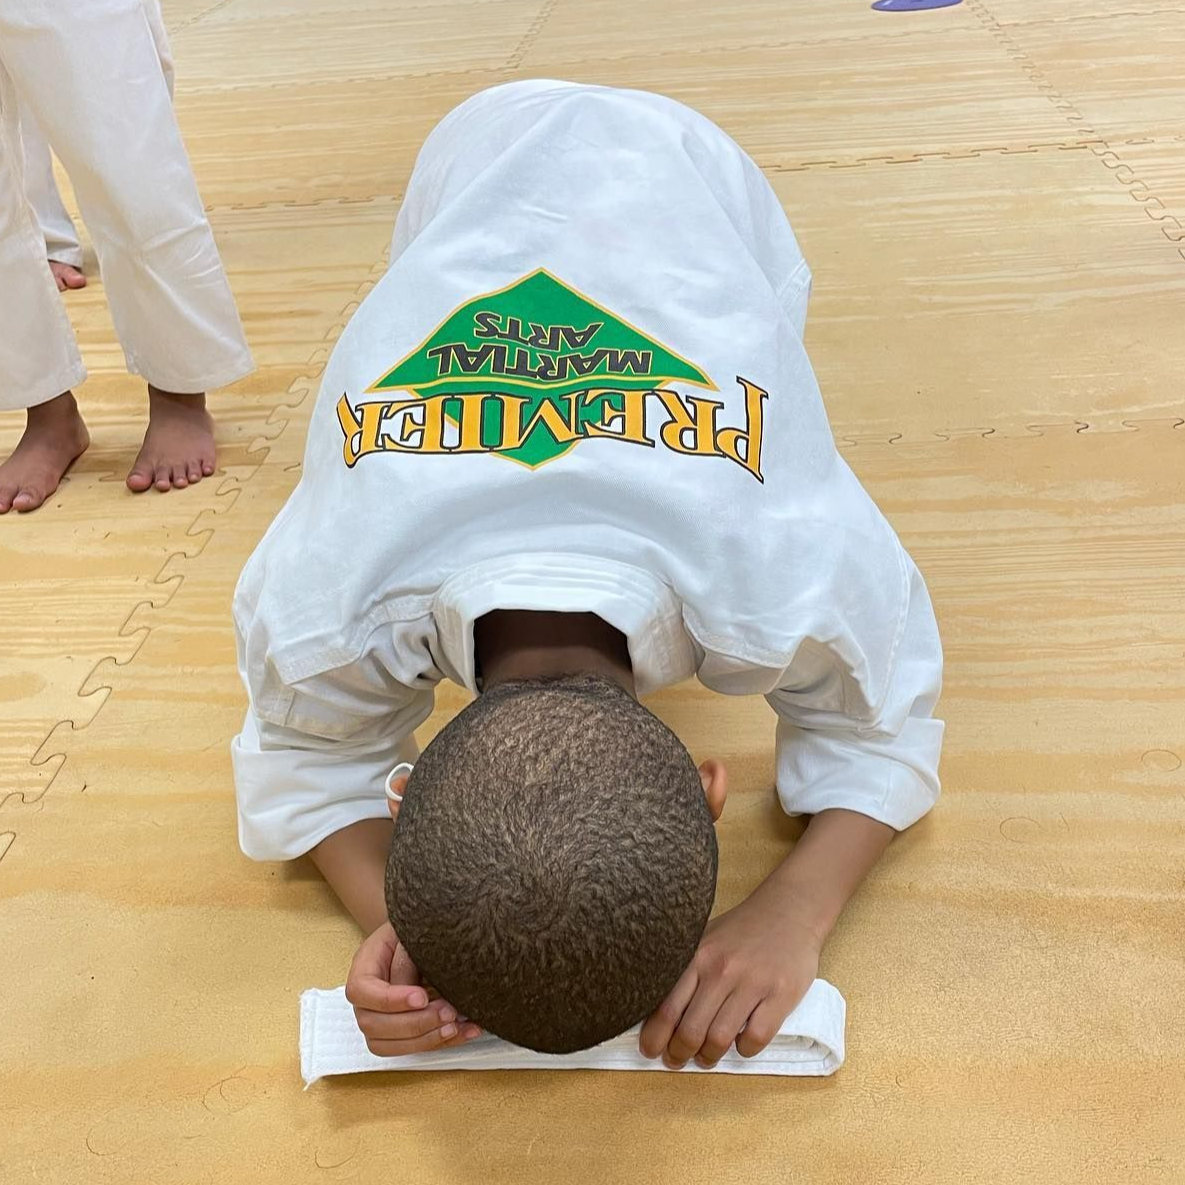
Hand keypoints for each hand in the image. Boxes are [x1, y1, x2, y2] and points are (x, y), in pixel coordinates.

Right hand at [345, 922, 482, 1055]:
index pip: (361, 991)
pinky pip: (410, 1049)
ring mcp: (378, 1022)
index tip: (422, 997)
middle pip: (372, 1025)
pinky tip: (465, 1032)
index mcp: (362, 970)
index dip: (390, 1000)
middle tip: (447, 1012)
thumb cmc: (411, 936)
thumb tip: (418, 998)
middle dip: (414, 1023)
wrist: (418, 942)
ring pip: (388, 1046)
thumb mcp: (407, 936)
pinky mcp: (398, 1036)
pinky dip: (440, 1043)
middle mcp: (364, 1001)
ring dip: (425, 1039)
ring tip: (455, 1025)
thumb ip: (406, 962)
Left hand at [639, 895, 821, 1068]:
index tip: (650, 1050)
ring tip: (706, 1057)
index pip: (668, 1006)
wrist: (789, 911)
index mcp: (698, 955)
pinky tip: (741, 1045)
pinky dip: (744, 1050)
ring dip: (709, 1057)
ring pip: (720, 1038)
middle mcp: (722, 969)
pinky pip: (756, 1038)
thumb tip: (657, 1011)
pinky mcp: (781, 995)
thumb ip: (685, 969)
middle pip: (691, 1029)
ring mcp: (752, 983)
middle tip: (676, 1060)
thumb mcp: (705, 938)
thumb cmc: (742, 930)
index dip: (655, 1036)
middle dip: (679, 1053)